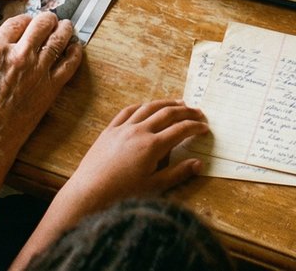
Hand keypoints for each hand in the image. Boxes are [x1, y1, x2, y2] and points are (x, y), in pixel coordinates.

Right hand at [0, 12, 82, 160]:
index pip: (15, 22)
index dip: (24, 19)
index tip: (27, 20)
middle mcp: (18, 56)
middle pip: (40, 25)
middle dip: (47, 19)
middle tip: (50, 19)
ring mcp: (37, 71)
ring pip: (58, 40)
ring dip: (64, 29)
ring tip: (66, 26)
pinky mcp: (50, 88)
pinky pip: (69, 65)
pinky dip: (75, 53)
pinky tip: (76, 48)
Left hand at [51, 99, 207, 217]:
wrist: (90, 191)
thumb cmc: (122, 192)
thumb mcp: (153, 186)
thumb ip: (177, 173)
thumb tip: (198, 163)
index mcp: (153, 146)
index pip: (180, 130)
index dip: (195, 127)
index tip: (205, 127)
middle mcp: (139, 131)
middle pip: (167, 114)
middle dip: (185, 111)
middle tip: (198, 112)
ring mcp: (123, 128)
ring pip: (148, 108)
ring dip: (166, 103)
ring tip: (178, 103)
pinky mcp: (110, 130)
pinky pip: (128, 111)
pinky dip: (142, 106)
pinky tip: (147, 107)